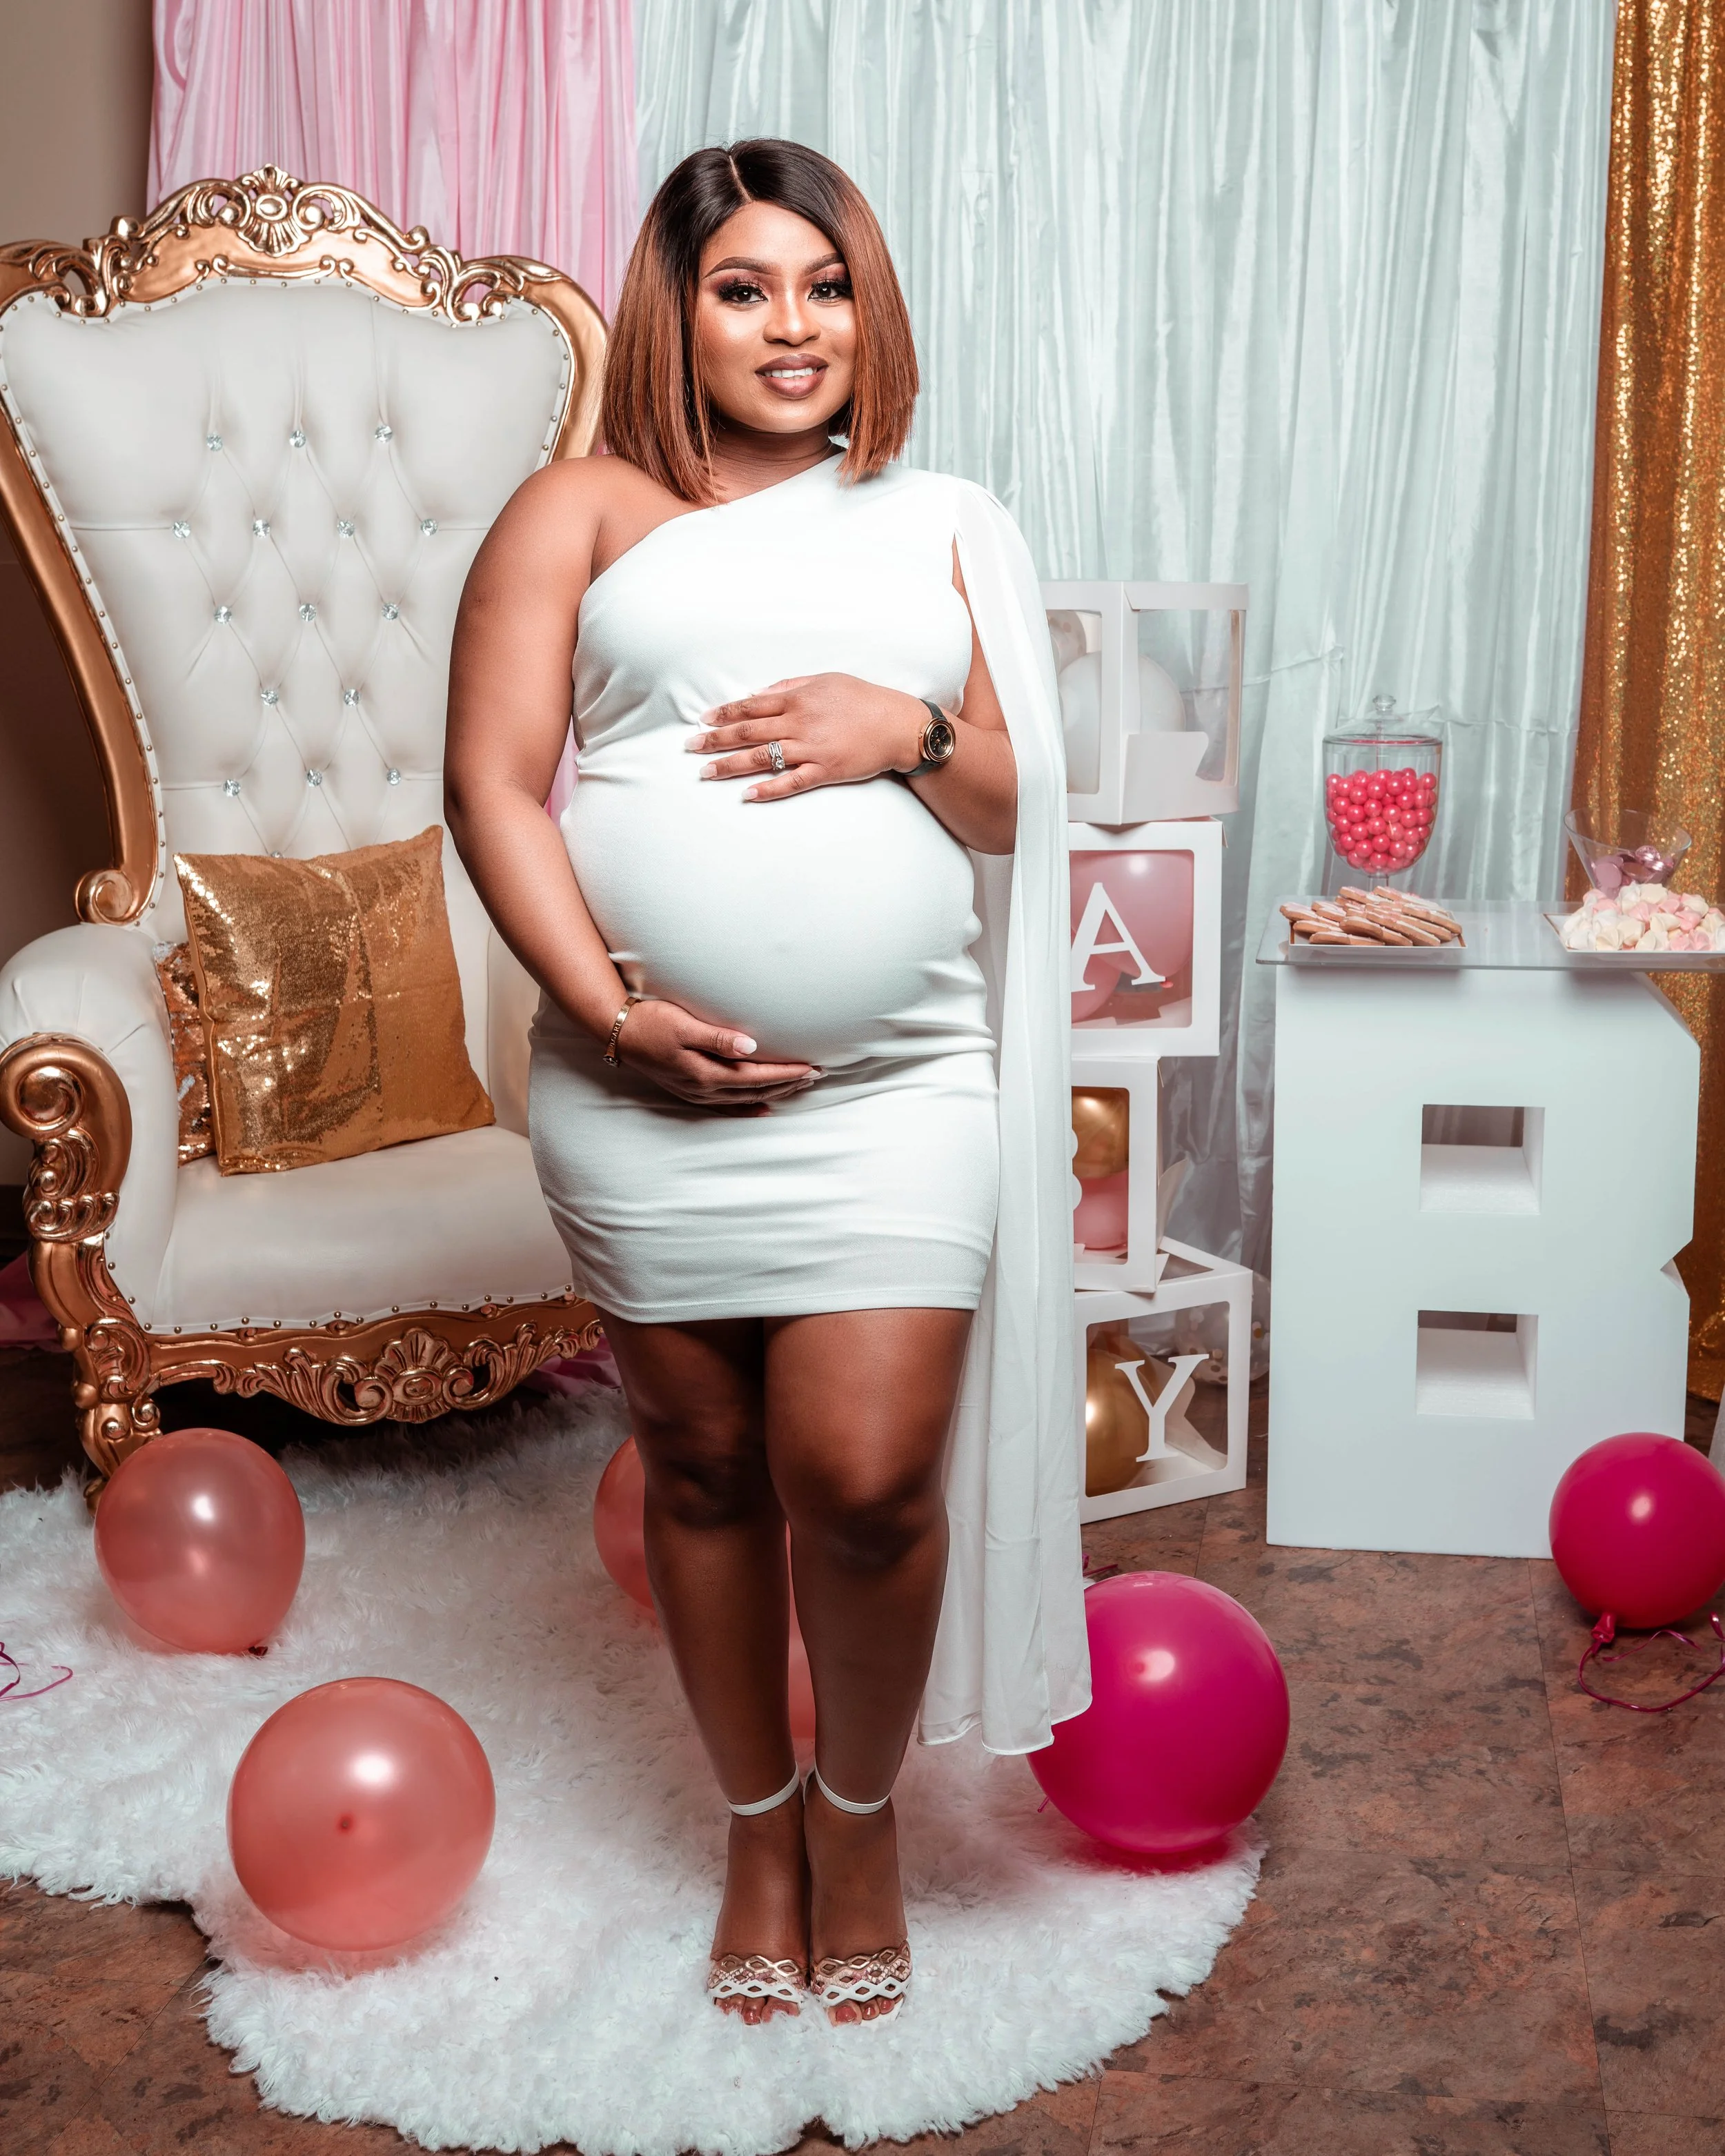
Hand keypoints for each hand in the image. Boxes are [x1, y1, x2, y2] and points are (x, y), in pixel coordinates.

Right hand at [613, 997, 817, 1110]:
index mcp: (706, 1072)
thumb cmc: (652, 1022)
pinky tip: (763, 1109)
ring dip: (774, 1094)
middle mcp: (704, 1087)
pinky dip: (748, 1108)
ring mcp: (696, 1092)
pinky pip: (727, 1106)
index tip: (812, 1068)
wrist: (619, 1032)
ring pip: (745, 1100)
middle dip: (788, 1085)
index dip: (787, 1074)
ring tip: (798, 1087)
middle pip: (756, 1091)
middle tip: (816, 1077)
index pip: (757, 1076)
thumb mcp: (684, 1025)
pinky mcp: (690, 1090)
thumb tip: (752, 1047)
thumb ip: (718, 1038)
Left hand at [688, 674, 931, 799]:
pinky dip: (768, 789)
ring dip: (730, 765)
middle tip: (690, 748)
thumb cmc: (863, 699)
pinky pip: (791, 782)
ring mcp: (811, 749)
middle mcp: (800, 723)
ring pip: (762, 758)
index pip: (751, 706)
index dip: (724, 713)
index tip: (703, 720)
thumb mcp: (826, 680)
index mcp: (798, 698)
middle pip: (748, 732)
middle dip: (715, 740)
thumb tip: (757, 694)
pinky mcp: (825, 771)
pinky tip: (747, 795)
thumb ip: (789, 685)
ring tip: (705, 772)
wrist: (899, 724)